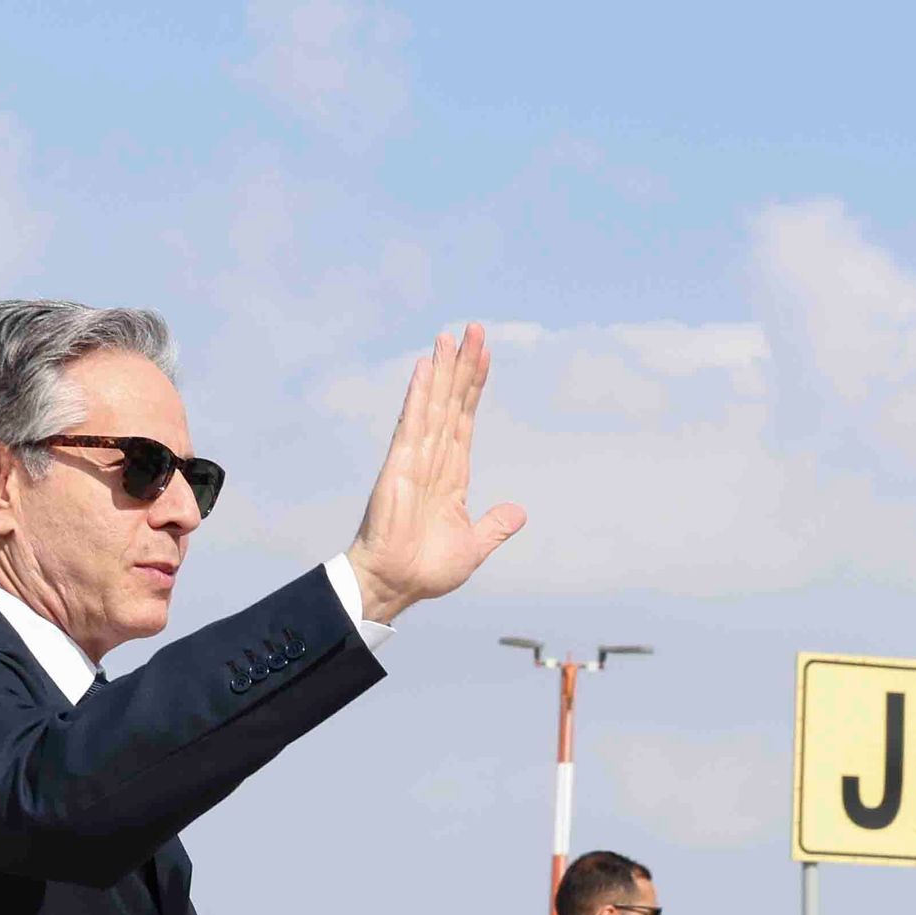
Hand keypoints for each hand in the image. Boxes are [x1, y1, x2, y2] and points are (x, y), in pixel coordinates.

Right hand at [342, 325, 524, 622]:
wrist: (396, 585)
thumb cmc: (426, 569)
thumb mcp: (472, 546)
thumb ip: (494, 526)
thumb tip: (519, 512)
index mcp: (452, 474)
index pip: (465, 419)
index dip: (475, 386)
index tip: (485, 354)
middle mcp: (434, 459)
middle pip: (452, 402)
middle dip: (463, 366)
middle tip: (474, 328)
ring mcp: (415, 459)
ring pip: (433, 405)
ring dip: (442, 370)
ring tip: (449, 336)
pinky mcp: (399, 467)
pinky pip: (412, 425)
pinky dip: (419, 397)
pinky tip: (425, 370)